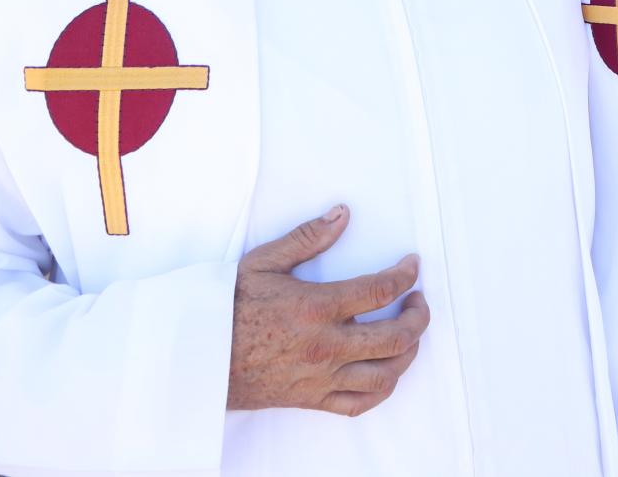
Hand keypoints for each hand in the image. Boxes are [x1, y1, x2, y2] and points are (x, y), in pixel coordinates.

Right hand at [227, 205, 429, 415]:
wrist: (199, 356)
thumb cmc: (229, 307)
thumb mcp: (263, 263)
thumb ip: (307, 238)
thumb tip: (342, 214)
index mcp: (316, 307)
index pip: (381, 290)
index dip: (406, 275)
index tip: (412, 266)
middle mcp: (326, 346)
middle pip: (396, 337)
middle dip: (418, 316)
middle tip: (417, 300)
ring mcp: (322, 377)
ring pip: (386, 374)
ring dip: (408, 353)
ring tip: (409, 334)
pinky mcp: (312, 398)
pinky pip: (359, 403)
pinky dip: (382, 389)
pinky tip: (386, 372)